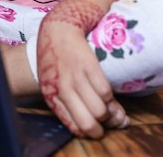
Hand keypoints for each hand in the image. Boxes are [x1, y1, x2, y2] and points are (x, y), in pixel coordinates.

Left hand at [36, 0, 129, 138]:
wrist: (57, 29)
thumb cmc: (56, 59)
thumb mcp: (54, 83)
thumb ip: (70, 103)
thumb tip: (96, 123)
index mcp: (51, 96)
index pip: (74, 127)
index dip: (90, 132)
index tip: (97, 129)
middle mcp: (62, 89)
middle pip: (89, 124)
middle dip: (102, 128)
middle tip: (108, 121)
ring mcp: (75, 78)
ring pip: (100, 110)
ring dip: (110, 114)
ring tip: (111, 108)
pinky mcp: (88, 66)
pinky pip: (105, 92)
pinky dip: (110, 97)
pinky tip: (108, 94)